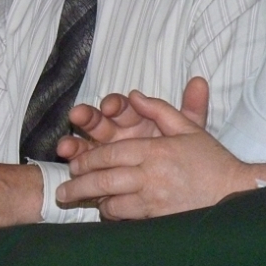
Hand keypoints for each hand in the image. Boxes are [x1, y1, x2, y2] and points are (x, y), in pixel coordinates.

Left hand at [55, 86, 248, 219]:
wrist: (237, 192)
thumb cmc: (210, 160)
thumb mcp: (187, 128)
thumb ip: (158, 109)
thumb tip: (133, 94)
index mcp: (156, 150)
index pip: (112, 154)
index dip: (89, 159)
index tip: (74, 164)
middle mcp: (152, 175)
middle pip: (105, 180)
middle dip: (80, 186)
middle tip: (63, 192)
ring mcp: (156, 200)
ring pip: (114, 203)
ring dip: (95, 203)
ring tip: (82, 202)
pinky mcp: (161, 220)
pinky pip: (129, 219)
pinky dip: (114, 216)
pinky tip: (107, 213)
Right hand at [57, 77, 210, 161]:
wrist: (175, 185)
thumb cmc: (177, 154)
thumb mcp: (188, 132)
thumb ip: (192, 108)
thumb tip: (200, 81)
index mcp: (134, 118)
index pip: (122, 106)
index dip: (115, 105)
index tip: (110, 107)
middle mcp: (116, 131)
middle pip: (99, 120)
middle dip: (88, 117)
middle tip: (78, 116)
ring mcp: (104, 150)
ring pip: (87, 141)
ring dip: (75, 140)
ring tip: (65, 146)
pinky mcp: (96, 169)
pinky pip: (83, 163)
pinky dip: (75, 161)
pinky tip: (68, 162)